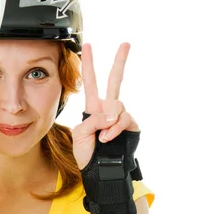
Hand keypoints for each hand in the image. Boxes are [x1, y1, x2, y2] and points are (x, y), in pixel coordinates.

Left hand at [72, 42, 139, 170]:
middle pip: (115, 80)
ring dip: (108, 122)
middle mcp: (108, 108)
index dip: (88, 64)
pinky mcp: (131, 125)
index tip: (87, 46)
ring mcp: (121, 116)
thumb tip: (112, 114)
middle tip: (125, 43)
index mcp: (93, 107)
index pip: (90, 82)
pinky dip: (115, 128)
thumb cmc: (86, 153)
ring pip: (117, 105)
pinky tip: (108, 138)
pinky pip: (124, 119)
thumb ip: (94, 119)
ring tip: (102, 137)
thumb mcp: (81, 133)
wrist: (98, 170)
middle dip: (120, 61)